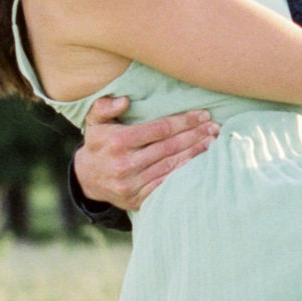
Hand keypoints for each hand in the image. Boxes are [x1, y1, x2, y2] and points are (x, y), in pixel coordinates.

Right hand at [75, 100, 216, 210]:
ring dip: (195, 153)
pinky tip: (199, 164)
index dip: (184, 121)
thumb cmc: (98, 143)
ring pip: (171, 166)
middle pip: (169, 147)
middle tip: (215, 127)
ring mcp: (132, 184)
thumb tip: (125, 101)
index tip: (203, 114)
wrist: (86, 179)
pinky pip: (166, 184)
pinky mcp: (137, 199)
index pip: (159, 129)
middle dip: (195, 135)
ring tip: (213, 142)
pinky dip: (184, 173)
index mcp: (117, 141)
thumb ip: (104, 107)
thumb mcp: (94, 121)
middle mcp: (125, 164)